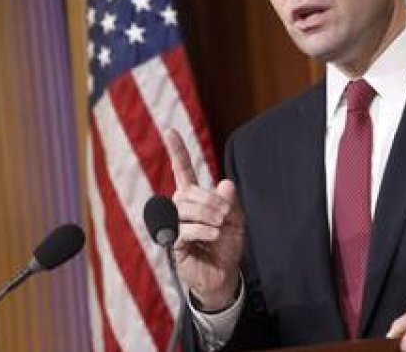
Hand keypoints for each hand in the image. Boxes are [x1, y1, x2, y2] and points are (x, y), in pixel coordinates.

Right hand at [165, 129, 244, 310]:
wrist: (224, 273)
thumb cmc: (226, 244)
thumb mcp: (236, 220)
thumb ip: (230, 202)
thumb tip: (225, 183)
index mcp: (194, 198)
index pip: (182, 171)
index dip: (177, 151)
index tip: (169, 131)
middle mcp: (180, 208)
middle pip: (188, 192)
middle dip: (211, 201)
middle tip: (225, 216)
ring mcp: (174, 225)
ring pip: (185, 208)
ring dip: (208, 215)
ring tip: (219, 226)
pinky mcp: (173, 244)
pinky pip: (183, 229)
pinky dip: (202, 230)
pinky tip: (213, 235)